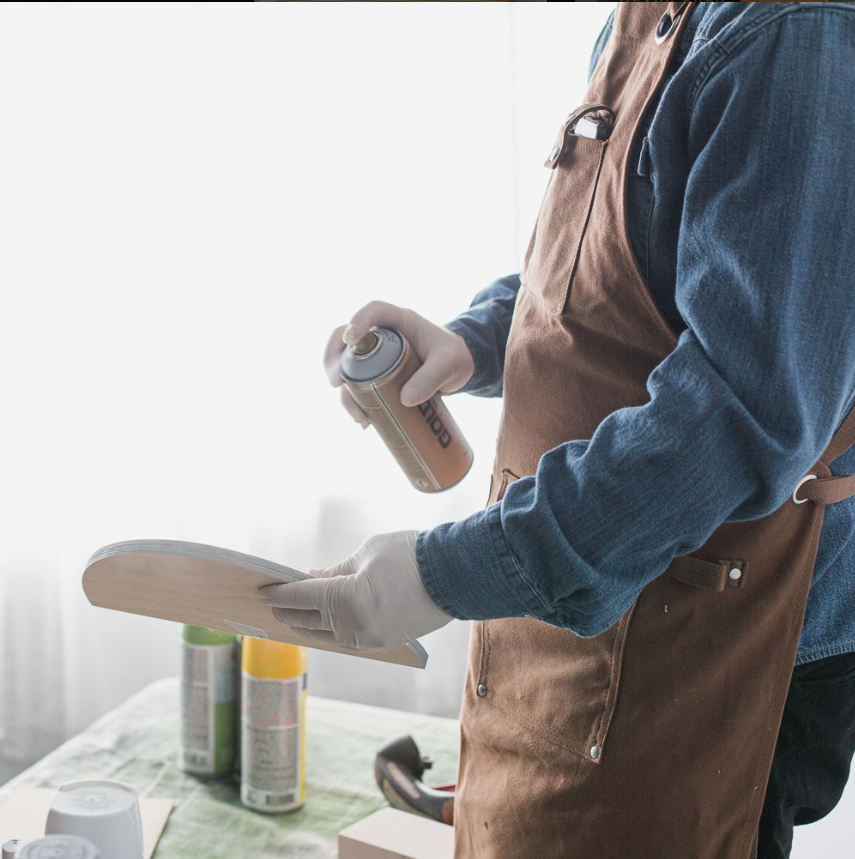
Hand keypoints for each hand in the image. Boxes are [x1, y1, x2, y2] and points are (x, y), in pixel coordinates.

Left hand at [256, 530, 451, 650]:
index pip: (299, 597)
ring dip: (306, 624)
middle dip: (285, 610)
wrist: (456, 574)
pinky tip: (321, 621)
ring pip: (324, 635)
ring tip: (291, 613)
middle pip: (306, 621)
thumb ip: (334, 571)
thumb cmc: (411, 554)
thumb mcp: (366, 554)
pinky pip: (345, 639)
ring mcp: (368, 639)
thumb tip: (309, 580)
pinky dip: (328, 630)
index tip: (261, 589)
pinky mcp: (382, 643)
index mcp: (345, 599)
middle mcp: (353, 626)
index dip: (277, 592)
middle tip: (271, 601)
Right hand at [324, 301, 474, 428]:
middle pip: (345, 340)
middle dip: (334, 361)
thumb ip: (431, 378)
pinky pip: (358, 387)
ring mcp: (376, 356)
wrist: (458, 370)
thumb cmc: (454, 357)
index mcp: (399, 320)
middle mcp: (381, 336)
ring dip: (345, 392)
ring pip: (346, 368)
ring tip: (359, 416)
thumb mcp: (448, 365)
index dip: (358, 321)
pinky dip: (356, 404)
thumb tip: (405, 400)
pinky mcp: (376, 376)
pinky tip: (365, 421)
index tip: (350, 339)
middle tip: (337, 384)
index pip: (373, 311)